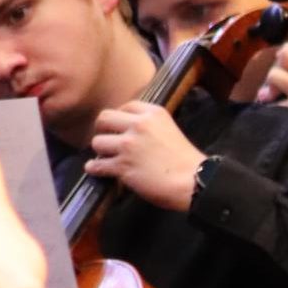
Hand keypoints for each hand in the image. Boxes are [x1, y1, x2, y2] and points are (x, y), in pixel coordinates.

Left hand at [87, 102, 203, 210]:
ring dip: (100, 151)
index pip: (126, 106)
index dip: (119, 116)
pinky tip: (95, 169)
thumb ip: (151, 126)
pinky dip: (94, 168)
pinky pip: (97, 165)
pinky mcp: (123, 166)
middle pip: (104, 118)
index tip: (119, 126)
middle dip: (102, 129)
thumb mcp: (171, 130)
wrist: (193, 181)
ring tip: (106, 157)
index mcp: (153, 114)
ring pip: (98, 142)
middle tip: (107, 139)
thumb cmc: (187, 161)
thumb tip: (132, 132)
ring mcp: (128, 146)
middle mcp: (138, 125)